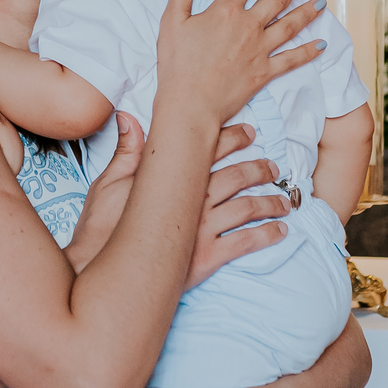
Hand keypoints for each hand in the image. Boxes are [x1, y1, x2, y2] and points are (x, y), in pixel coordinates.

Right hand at [68, 120, 287, 276]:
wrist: (104, 271)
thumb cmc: (103, 228)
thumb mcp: (109, 183)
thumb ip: (127, 151)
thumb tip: (128, 116)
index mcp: (173, 180)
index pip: (208, 151)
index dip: (231, 138)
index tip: (249, 131)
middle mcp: (192, 201)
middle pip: (235, 177)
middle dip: (258, 168)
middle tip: (273, 166)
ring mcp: (202, 230)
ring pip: (246, 208)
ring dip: (269, 202)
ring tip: (283, 201)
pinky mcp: (206, 258)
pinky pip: (245, 243)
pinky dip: (266, 235)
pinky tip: (279, 232)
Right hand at [155, 0, 325, 130]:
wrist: (189, 104)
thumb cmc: (176, 64)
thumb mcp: (172, 19)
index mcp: (225, 11)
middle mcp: (248, 26)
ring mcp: (259, 50)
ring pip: (290, 25)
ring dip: (307, 12)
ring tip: (321, 2)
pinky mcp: (264, 73)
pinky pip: (291, 60)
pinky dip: (308, 52)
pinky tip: (321, 45)